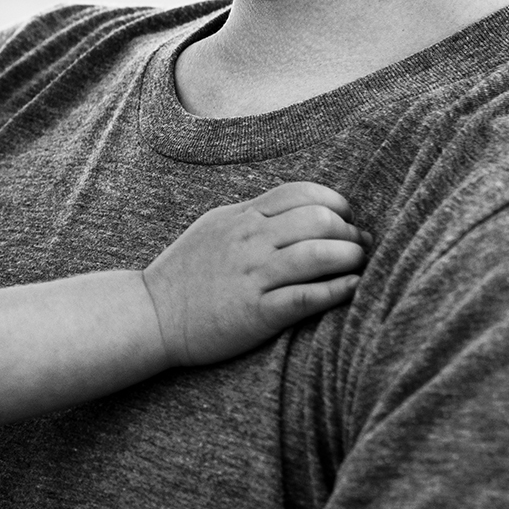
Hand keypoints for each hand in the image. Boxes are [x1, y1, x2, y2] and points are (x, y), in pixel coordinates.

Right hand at [141, 182, 367, 366]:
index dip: (335, 203)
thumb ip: (256, 215)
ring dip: (351, 258)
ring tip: (357, 267)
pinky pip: (307, 297)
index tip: (344, 221)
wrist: (152, 315)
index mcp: (241, 217)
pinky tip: (351, 289)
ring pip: (319, 254)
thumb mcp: (216, 228)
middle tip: (357, 248)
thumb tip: (304, 209)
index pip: (302, 193)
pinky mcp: (255, 313)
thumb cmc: (187, 273)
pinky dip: (338, 291)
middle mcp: (249, 241)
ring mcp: (252, 276)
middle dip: (349, 233)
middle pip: (319, 220)